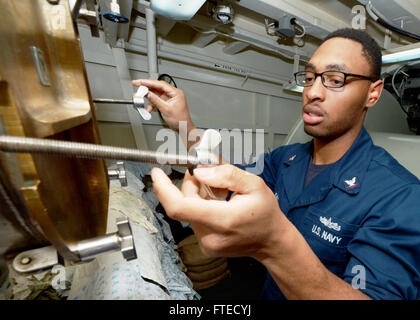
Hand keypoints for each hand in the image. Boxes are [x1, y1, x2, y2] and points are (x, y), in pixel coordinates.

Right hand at [132, 79, 194, 132]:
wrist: (183, 128)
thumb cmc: (180, 120)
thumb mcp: (166, 110)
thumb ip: (156, 100)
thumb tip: (148, 94)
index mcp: (176, 93)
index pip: (160, 84)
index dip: (149, 82)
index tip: (140, 81)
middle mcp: (173, 94)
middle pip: (157, 87)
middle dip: (146, 87)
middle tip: (137, 84)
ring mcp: (169, 98)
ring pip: (156, 93)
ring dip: (148, 97)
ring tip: (140, 97)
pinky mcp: (166, 102)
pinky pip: (157, 100)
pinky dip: (152, 103)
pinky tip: (149, 108)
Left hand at [151, 164, 289, 259]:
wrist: (272, 242)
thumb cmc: (266, 214)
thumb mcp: (254, 185)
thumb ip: (225, 174)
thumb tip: (200, 172)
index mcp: (223, 219)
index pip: (179, 206)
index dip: (163, 188)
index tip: (157, 173)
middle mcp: (210, 236)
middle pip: (184, 203)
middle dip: (190, 184)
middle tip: (205, 173)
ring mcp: (206, 243)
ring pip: (188, 210)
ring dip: (197, 195)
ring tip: (219, 191)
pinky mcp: (205, 245)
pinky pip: (194, 219)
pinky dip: (201, 206)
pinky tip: (217, 203)